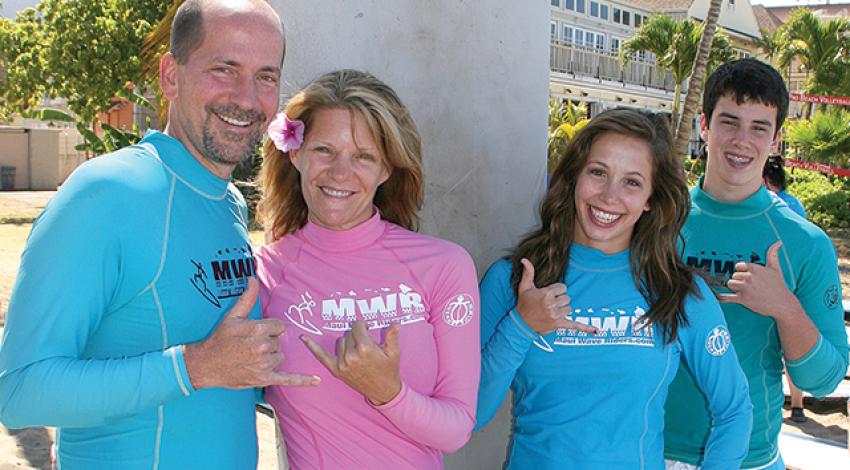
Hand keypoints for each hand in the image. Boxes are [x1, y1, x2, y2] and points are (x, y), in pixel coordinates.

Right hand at [184, 279, 319, 389]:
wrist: (206, 364)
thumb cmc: (219, 339)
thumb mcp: (232, 316)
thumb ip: (247, 298)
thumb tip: (253, 279)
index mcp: (258, 329)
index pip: (279, 326)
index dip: (270, 329)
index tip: (258, 332)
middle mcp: (262, 347)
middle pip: (279, 342)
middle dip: (268, 343)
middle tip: (250, 346)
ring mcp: (264, 364)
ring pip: (280, 356)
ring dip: (271, 357)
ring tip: (252, 357)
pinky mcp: (264, 379)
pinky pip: (287, 379)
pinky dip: (302, 381)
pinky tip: (316, 381)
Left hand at [301, 321, 401, 405]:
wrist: (383, 391)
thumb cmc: (389, 369)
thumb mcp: (393, 352)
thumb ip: (391, 336)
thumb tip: (396, 323)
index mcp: (365, 348)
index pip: (358, 326)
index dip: (364, 325)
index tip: (368, 328)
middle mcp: (351, 356)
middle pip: (349, 333)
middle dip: (357, 334)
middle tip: (366, 341)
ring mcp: (342, 364)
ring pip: (340, 341)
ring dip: (348, 342)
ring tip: (358, 349)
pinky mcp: (336, 370)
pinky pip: (321, 356)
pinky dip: (312, 347)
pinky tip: (303, 337)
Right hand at [516, 258, 597, 334]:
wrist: (521, 324)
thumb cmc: (523, 305)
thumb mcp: (524, 287)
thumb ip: (528, 272)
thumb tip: (524, 259)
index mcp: (546, 294)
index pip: (562, 287)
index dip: (556, 290)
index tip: (548, 294)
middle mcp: (552, 304)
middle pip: (567, 298)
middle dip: (559, 300)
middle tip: (548, 304)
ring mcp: (556, 315)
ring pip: (569, 308)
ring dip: (562, 309)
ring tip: (551, 311)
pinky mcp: (559, 324)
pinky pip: (575, 325)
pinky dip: (586, 328)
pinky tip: (596, 330)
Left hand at [718, 241, 799, 318]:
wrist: (783, 304)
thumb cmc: (778, 285)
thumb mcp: (775, 268)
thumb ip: (772, 254)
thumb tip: (778, 242)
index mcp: (754, 268)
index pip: (738, 266)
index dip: (741, 271)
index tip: (747, 275)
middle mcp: (749, 277)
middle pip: (734, 276)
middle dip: (739, 280)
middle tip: (750, 286)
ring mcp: (745, 288)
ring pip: (730, 284)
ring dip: (735, 288)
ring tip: (746, 291)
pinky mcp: (743, 299)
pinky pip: (726, 297)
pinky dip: (721, 297)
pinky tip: (716, 296)